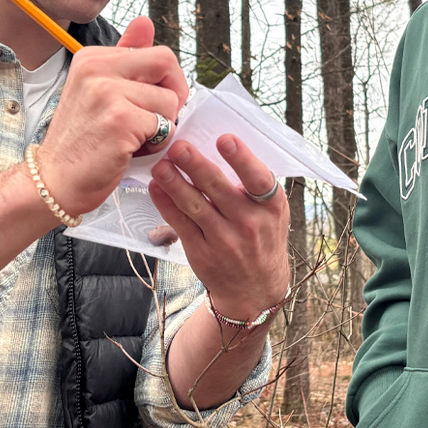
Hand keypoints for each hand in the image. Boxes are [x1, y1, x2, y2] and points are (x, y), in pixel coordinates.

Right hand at [36, 16, 188, 215]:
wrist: (54, 180)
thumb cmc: (81, 140)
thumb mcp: (99, 90)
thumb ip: (126, 57)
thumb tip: (145, 21)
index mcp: (92, 57)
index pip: (155, 53)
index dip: (164, 82)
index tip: (147, 102)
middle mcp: (97, 68)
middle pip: (166, 63)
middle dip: (174, 94)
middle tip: (156, 118)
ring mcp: (107, 93)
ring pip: (169, 100)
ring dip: (162, 126)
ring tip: (134, 138)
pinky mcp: (120, 121)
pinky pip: (164, 126)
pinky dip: (156, 145)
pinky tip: (131, 151)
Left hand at [148, 135, 291, 322]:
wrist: (256, 289)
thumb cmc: (263, 238)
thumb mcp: (271, 213)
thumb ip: (254, 186)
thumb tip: (219, 147)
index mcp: (271, 207)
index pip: (258, 179)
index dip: (242, 159)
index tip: (224, 139)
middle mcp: (249, 223)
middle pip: (219, 189)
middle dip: (196, 165)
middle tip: (178, 146)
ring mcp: (224, 240)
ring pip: (195, 206)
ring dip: (175, 183)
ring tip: (161, 164)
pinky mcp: (202, 252)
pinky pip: (180, 223)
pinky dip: (166, 204)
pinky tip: (156, 187)